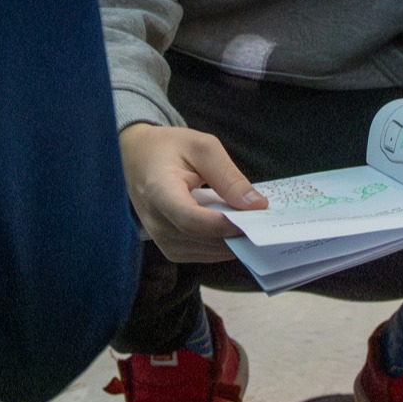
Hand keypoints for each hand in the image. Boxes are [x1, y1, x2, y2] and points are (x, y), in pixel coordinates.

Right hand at [119, 122, 267, 262]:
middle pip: (199, 239)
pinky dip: (219, 246)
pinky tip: (234, 231)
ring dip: (230, 242)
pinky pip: (198, 254)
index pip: (191, 219)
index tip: (254, 217)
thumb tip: (257, 205)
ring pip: (202, 252)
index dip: (223, 224)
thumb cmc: (170, 148)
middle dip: (234, 234)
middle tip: (265, 224)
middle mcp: (155, 221)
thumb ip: (229, 176)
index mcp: (159, 191)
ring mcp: (158, 238)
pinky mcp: (167, 245)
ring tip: (254, 226)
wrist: (137, 157)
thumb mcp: (203, 147)